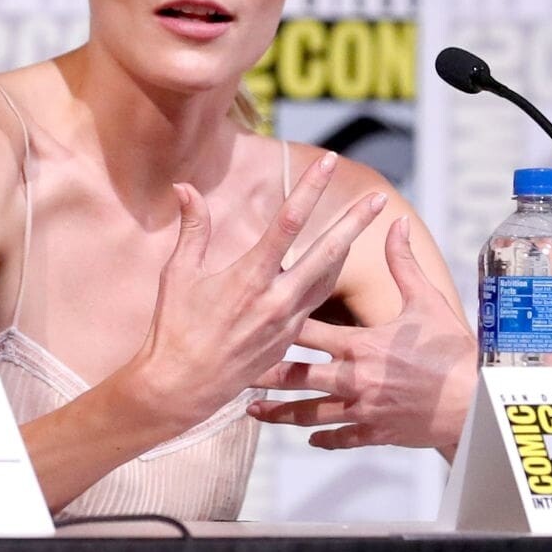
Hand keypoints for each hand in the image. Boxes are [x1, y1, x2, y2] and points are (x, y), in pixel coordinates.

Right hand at [131, 153, 385, 426]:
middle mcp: (277, 299)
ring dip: (345, 248)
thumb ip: (192, 229)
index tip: (329, 161)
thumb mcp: (177, 275)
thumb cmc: (173, 330)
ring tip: (361, 224)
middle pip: (327, 252)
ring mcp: (288, 322)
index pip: (288, 222)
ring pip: (328, 277)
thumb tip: (184, 187)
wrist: (182, 389)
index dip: (311, 188)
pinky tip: (333, 262)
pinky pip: (317, 301)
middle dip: (355, 222)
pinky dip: (326, 277)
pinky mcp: (290, 340)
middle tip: (379, 198)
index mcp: (250, 278)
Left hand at [248, 216, 477, 457]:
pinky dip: (322, 438)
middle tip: (235, 370)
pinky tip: (308, 438)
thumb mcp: (427, 302)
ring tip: (252, 412)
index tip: (253, 317)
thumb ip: (403, 263)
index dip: (279, 324)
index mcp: (361, 344)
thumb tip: (395, 224)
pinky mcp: (374, 433)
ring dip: (278, 413)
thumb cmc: (453, 350)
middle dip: (264, 373)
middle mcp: (353, 378)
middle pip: (296, 375)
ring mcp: (361, 409)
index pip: (308, 331)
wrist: (474, 401)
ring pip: (308, 412)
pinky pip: (339, 437)